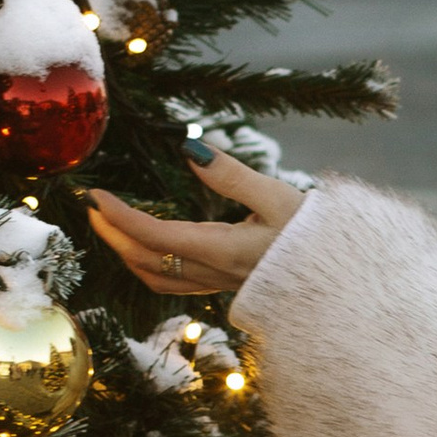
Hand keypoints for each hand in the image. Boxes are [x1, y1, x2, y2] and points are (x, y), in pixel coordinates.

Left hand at [87, 147, 304, 296]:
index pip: (153, 236)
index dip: (118, 216)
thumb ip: (232, 174)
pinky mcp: (224, 287)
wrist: (344, 281)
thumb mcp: (280, 197)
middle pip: (144, 260)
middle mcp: (213, 274)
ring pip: (155, 277)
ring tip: (111, 225)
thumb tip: (190, 149)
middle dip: (111, 234)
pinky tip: (147, 246)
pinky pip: (172, 283)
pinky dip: (148, 264)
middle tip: (92, 205)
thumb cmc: (318, 239)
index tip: (94, 194)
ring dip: (125, 253)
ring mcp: (217, 285)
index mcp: (221, 251)